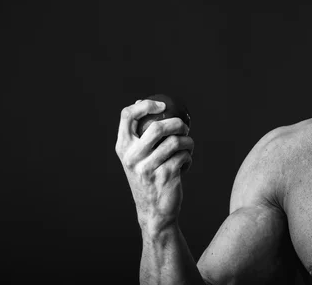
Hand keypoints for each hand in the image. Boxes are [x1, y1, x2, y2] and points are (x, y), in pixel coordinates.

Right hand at [115, 99, 193, 234]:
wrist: (154, 211)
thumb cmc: (148, 177)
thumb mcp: (136, 158)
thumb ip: (137, 134)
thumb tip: (140, 100)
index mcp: (123, 148)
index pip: (127, 115)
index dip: (145, 105)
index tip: (162, 105)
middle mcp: (132, 157)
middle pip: (158, 127)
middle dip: (177, 123)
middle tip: (184, 127)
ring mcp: (147, 167)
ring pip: (175, 141)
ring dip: (187, 142)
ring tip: (188, 147)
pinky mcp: (164, 176)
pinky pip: (183, 155)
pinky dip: (188, 157)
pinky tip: (186, 163)